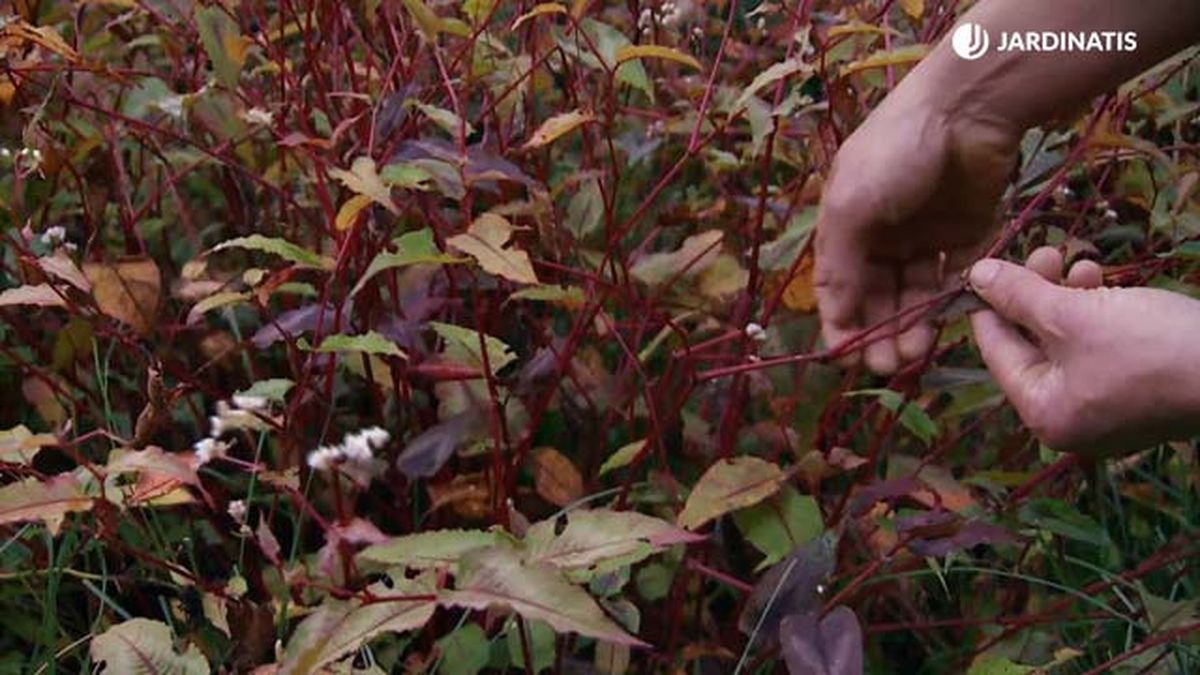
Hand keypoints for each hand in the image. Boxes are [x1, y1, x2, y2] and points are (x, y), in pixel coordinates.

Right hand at [814, 79, 1020, 373]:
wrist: (967, 109)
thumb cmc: (894, 152)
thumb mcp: (851, 206)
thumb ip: (840, 263)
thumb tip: (833, 315)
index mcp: (847, 227)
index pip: (839, 288)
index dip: (842, 325)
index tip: (850, 359)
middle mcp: (882, 236)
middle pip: (878, 298)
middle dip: (881, 332)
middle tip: (890, 364)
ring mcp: (925, 236)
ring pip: (916, 294)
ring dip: (913, 325)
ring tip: (918, 352)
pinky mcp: (968, 233)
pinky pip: (955, 276)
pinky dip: (948, 300)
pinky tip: (945, 321)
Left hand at [969, 247, 1199, 456]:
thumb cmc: (1150, 347)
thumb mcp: (1073, 314)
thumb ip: (1019, 295)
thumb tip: (975, 275)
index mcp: (1044, 413)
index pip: (997, 352)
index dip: (989, 305)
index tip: (986, 266)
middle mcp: (1070, 420)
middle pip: (1033, 346)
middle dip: (1036, 294)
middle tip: (1045, 252)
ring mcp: (1107, 409)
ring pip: (1068, 342)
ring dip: (1068, 298)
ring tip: (1081, 264)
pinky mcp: (1139, 391)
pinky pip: (1100, 349)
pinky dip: (1098, 315)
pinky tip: (1105, 283)